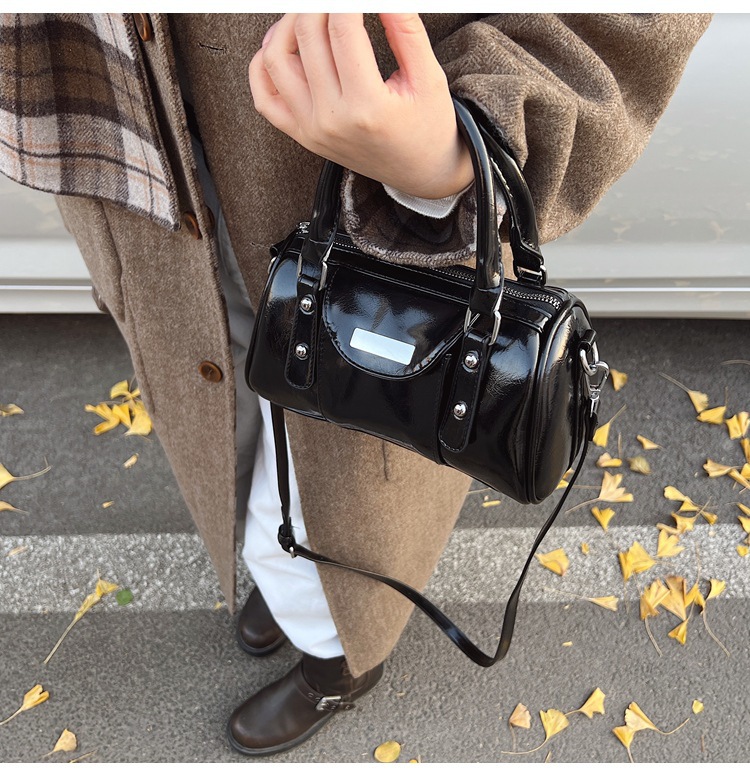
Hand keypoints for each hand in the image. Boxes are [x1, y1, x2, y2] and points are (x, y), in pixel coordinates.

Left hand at [248, 13, 473, 199]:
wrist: (420, 173)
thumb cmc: (428, 126)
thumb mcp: (428, 77)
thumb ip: (406, 29)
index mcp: (367, 106)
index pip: (343, 28)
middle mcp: (332, 119)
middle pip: (308, 35)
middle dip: (320, 3)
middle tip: (336, 1)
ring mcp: (312, 129)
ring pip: (276, 60)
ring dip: (288, 23)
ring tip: (312, 13)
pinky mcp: (302, 135)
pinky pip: (264, 97)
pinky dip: (263, 64)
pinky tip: (283, 44)